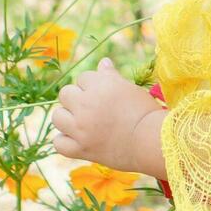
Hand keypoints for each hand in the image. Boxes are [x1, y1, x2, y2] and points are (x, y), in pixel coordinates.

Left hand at [50, 58, 165, 176]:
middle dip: (76, 99)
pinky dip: (65, 141)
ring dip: (66, 118)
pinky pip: (58, 142)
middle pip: (65, 94)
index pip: (83, 78)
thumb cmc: (146, 112)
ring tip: (81, 123)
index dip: (93, 86)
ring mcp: (80, 128)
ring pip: (57, 116)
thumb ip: (111, 76)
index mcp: (100, 85)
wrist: (152, 142)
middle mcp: (86, 103)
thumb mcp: (130, 89)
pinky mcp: (81, 148)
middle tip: (92, 109)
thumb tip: (102, 62)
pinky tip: (76, 139)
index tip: (104, 96)